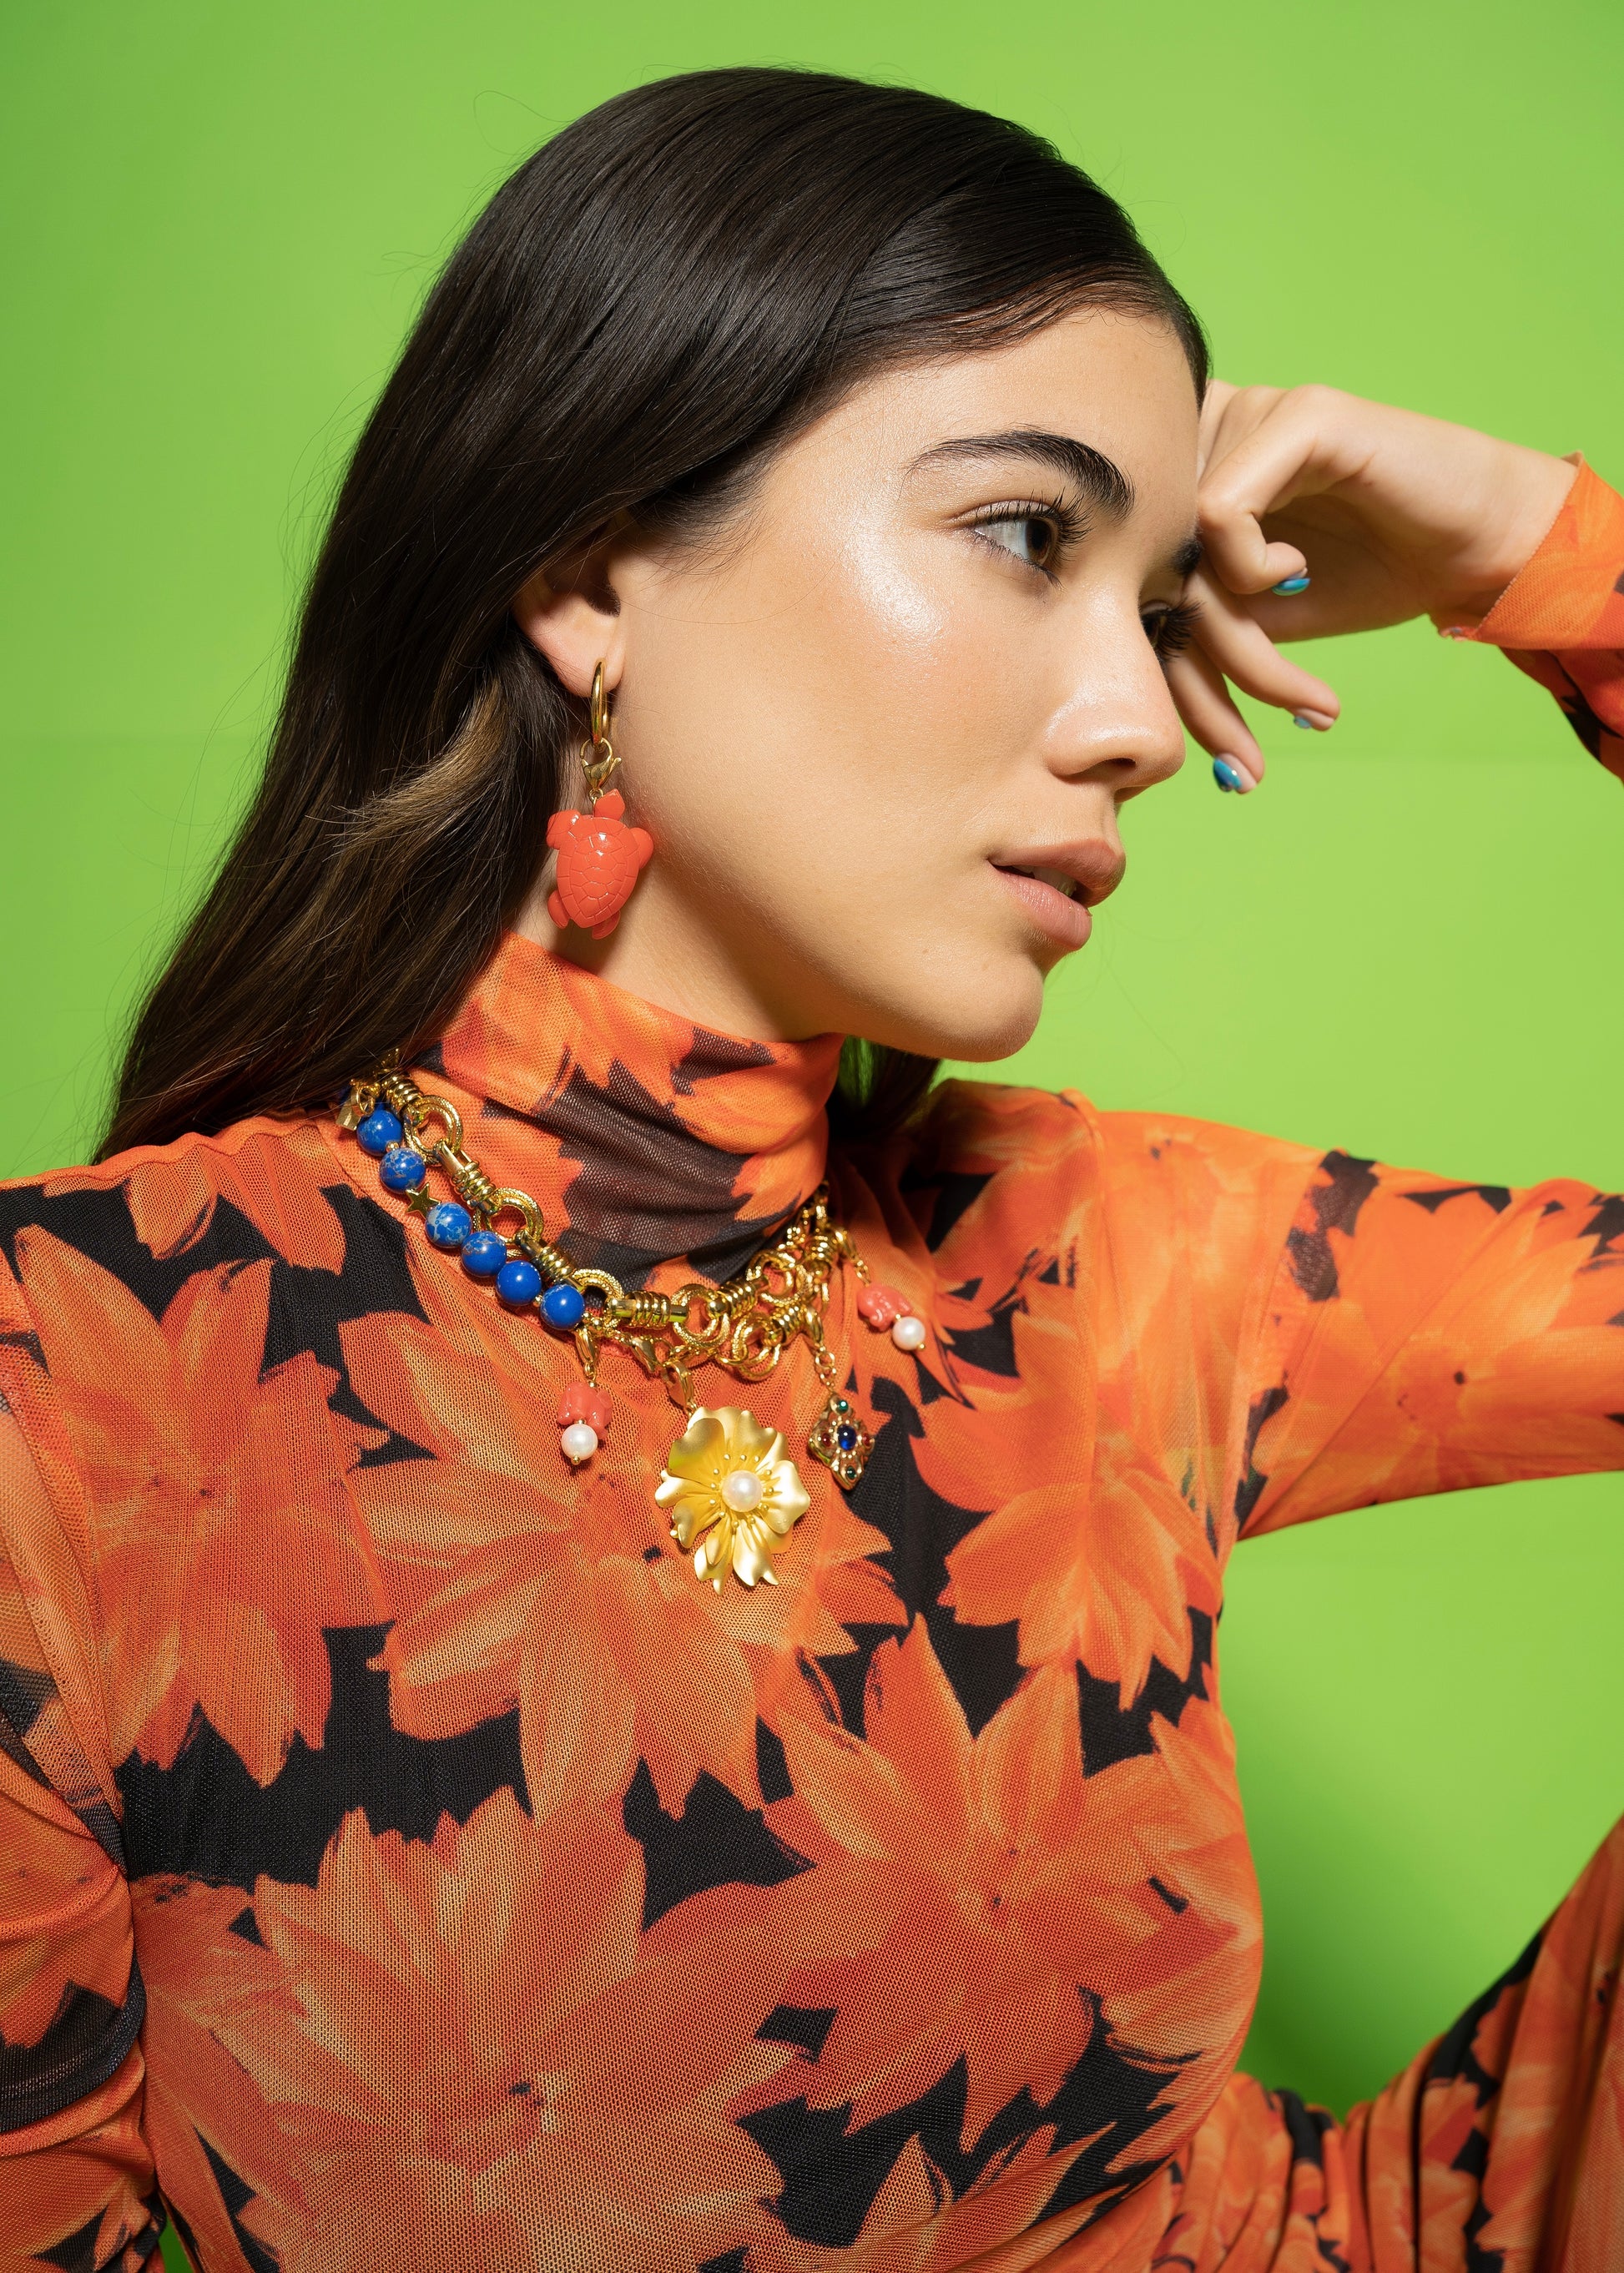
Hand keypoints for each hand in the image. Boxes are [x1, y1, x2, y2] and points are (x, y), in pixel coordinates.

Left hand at [1168, 382, 1578, 783]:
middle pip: (1149, 574)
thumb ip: (1185, 627)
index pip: (1133, 582)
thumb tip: (1111, 685)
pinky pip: (1220, 511)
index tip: (1218, 756)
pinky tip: (1299, 578)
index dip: (1164, 679)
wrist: (1477, 548)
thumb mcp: (1256, 620)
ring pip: (1182, 553)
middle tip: (1247, 761)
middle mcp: (1206, 431)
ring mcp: (1247, 414)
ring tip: (1304, 698)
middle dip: (1197, 687)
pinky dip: (1252, 572)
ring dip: (1238, 651)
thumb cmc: (1369, 573)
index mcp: (1185, 474)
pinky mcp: (1296, 414)